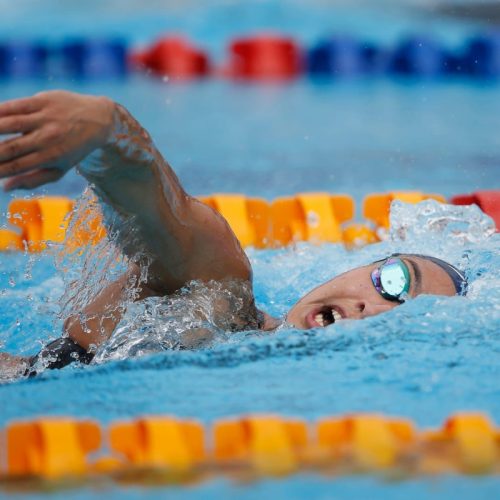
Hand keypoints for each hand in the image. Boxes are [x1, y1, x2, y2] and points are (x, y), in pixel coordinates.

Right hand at [0, 90, 114, 190]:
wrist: (98, 120)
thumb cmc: (73, 148)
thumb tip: (5, 187)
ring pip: (9, 124)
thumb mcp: (60, 168)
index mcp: (51, 157)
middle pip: (10, 148)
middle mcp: (48, 138)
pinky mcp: (43, 101)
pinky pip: (14, 105)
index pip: (16, 166)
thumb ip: (33, 179)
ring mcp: (46, 118)